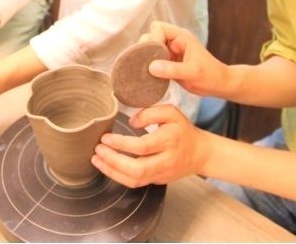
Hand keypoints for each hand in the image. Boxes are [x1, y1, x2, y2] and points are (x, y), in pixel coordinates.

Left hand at [92, 104, 210, 187]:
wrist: (199, 153)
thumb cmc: (182, 130)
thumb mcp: (171, 113)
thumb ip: (150, 112)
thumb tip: (131, 122)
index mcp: (169, 141)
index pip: (142, 147)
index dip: (121, 144)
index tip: (106, 138)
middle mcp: (166, 160)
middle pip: (137, 169)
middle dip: (113, 161)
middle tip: (97, 150)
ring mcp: (161, 174)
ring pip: (134, 180)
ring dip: (112, 172)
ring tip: (96, 160)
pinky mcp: (157, 181)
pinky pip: (136, 183)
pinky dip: (118, 176)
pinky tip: (107, 166)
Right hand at [141, 21, 228, 95]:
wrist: (218, 85)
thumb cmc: (210, 75)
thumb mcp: (193, 72)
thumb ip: (173, 69)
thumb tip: (151, 67)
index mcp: (181, 36)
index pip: (158, 28)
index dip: (152, 39)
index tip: (152, 56)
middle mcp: (174, 41)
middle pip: (151, 35)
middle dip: (146, 47)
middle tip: (146, 63)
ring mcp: (170, 51)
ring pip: (149, 47)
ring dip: (145, 57)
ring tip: (145, 70)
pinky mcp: (167, 62)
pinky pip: (152, 59)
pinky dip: (148, 65)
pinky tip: (149, 76)